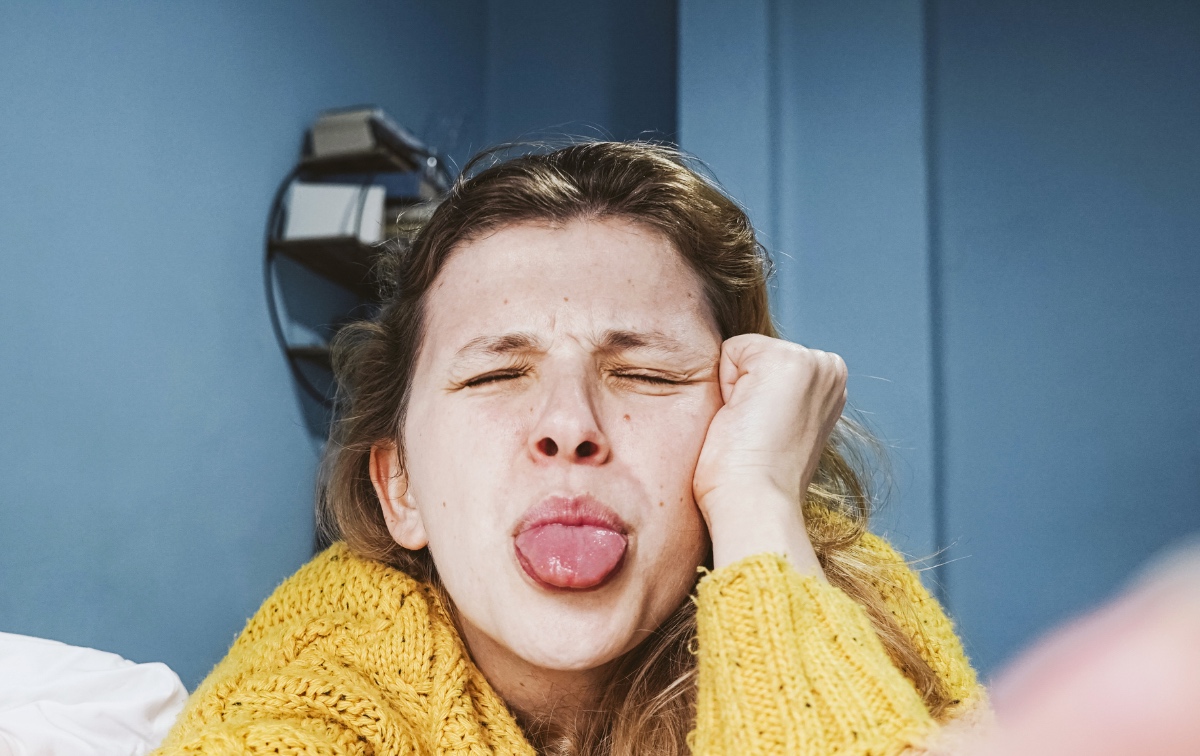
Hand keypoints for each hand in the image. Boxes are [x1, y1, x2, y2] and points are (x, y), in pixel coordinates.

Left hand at [692, 334, 846, 573]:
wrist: (756, 503)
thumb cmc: (757, 482)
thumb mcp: (778, 431)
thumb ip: (774, 401)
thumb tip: (750, 394)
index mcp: (831, 387)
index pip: (763, 365)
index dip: (750, 399)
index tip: (763, 436)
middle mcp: (829, 370)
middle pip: (753, 355)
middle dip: (744, 391)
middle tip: (754, 433)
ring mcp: (813, 362)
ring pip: (742, 354)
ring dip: (734, 391)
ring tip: (749, 429)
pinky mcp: (786, 359)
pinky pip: (729, 350)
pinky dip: (725, 386)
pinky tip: (742, 418)